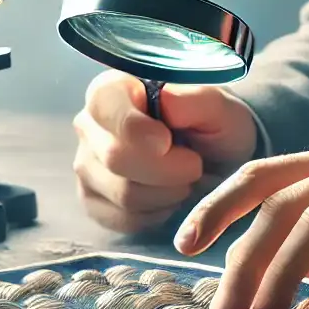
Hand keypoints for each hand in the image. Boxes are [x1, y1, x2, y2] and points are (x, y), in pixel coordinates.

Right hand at [73, 70, 258, 233]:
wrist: (219, 161)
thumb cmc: (217, 126)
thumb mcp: (222, 107)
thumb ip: (198, 98)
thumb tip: (166, 100)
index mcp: (114, 89)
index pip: (106, 106)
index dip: (136, 129)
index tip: (167, 142)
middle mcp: (90, 124)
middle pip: (115, 157)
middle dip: (167, 170)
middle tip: (195, 165)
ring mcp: (86, 164)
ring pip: (123, 194)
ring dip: (168, 193)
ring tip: (184, 179)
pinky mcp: (92, 200)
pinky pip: (122, 219)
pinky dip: (157, 214)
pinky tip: (168, 196)